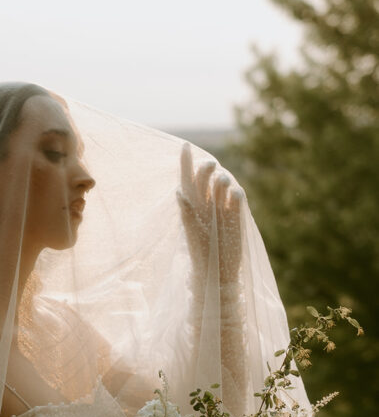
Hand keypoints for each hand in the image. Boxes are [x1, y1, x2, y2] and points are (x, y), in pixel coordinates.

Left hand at [177, 141, 244, 286]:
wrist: (219, 271)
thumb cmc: (200, 254)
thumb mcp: (192, 233)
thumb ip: (186, 212)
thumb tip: (178, 191)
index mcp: (191, 205)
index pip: (187, 178)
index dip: (186, 162)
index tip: (185, 145)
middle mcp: (206, 203)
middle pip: (205, 176)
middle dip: (207, 167)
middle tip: (210, 166)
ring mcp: (222, 207)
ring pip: (222, 183)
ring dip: (222, 178)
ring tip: (222, 181)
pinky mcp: (237, 214)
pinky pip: (238, 196)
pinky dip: (237, 192)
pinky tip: (235, 194)